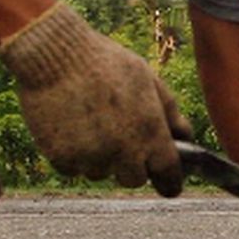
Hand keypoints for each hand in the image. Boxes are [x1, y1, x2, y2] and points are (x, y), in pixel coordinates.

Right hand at [0, 3, 187, 194]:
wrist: (52, 55)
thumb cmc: (104, 62)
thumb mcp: (147, 79)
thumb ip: (170, 113)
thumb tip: (185, 138)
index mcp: (150, 132)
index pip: (168, 175)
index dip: (170, 182)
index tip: (169, 184)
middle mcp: (123, 151)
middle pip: (133, 179)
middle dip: (131, 165)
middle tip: (121, 139)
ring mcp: (91, 158)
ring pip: (100, 173)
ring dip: (99, 158)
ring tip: (89, 121)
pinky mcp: (61, 159)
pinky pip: (73, 168)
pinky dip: (73, 155)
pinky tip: (69, 124)